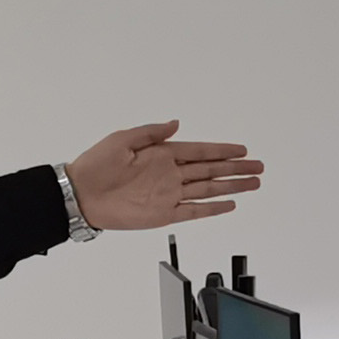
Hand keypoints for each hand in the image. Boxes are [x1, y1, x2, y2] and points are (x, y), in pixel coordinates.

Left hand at [69, 124, 262, 230]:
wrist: (80, 195)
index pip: (201, 151)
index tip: (242, 149)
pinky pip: (194, 211)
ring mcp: (169, 195)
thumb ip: (152, 132)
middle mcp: (169, 174)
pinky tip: (228, 204)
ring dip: (232, 186)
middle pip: (211, 170)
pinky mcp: (164, 214)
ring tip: (253, 183)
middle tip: (258, 167)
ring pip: (209, 189)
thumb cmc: (95, 165)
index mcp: (162, 154)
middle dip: (236, 168)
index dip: (223, 149)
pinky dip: (213, 208)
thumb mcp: (123, 139)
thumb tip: (175, 124)